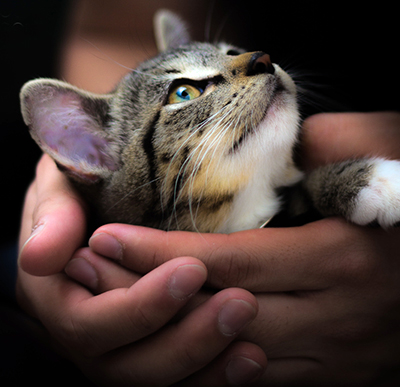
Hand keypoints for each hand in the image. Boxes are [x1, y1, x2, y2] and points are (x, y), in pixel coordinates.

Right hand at [17, 156, 266, 385]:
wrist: (89, 204)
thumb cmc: (76, 190)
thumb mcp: (59, 190)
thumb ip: (52, 218)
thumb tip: (42, 257)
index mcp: (52, 299)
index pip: (88, 324)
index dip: (140, 305)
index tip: (192, 269)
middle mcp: (82, 334)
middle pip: (126, 366)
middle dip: (186, 340)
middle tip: (241, 304)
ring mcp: (114, 349)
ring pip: (154, 382)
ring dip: (204, 366)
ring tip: (253, 349)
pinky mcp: (144, 350)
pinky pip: (176, 381)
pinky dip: (209, 377)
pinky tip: (248, 363)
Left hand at [86, 112, 399, 385]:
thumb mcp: (382, 148)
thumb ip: (319, 144)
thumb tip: (265, 148)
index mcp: (339, 258)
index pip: (225, 260)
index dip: (159, 252)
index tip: (107, 238)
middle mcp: (335, 316)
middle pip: (218, 311)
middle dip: (148, 295)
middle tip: (95, 274)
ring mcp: (341, 353)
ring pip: (235, 360)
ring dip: (174, 336)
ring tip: (122, 309)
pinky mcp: (346, 371)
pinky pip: (268, 381)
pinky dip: (218, 368)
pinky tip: (181, 346)